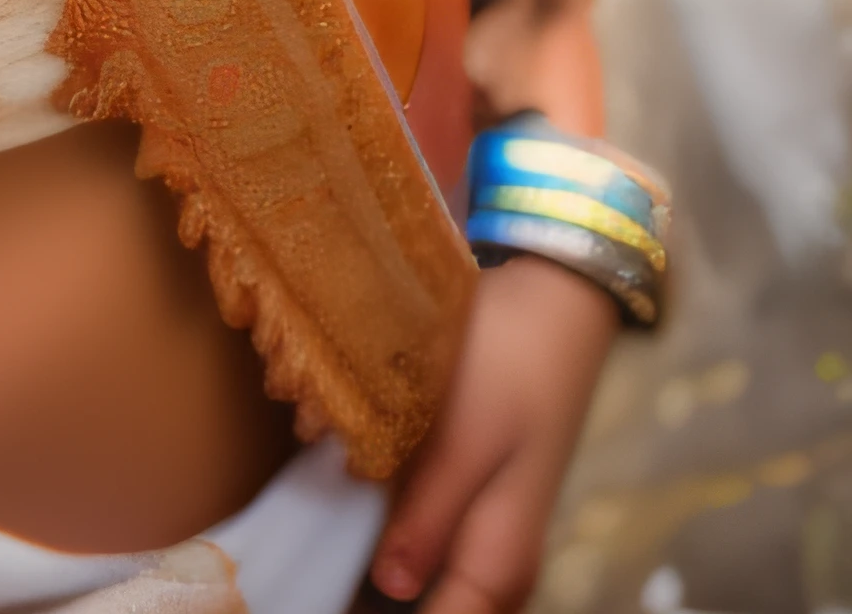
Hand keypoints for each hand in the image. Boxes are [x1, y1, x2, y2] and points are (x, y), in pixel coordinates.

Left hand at [369, 255, 616, 610]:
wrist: (558, 300)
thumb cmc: (511, 365)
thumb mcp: (464, 437)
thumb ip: (429, 515)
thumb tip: (393, 589)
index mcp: (501, 557)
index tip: (335, 602)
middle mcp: (503, 556)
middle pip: (445, 611)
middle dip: (379, 602)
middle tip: (325, 584)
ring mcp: (494, 526)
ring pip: (440, 585)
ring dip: (390, 580)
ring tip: (336, 564)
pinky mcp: (480, 493)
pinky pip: (441, 549)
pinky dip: (403, 545)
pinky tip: (360, 519)